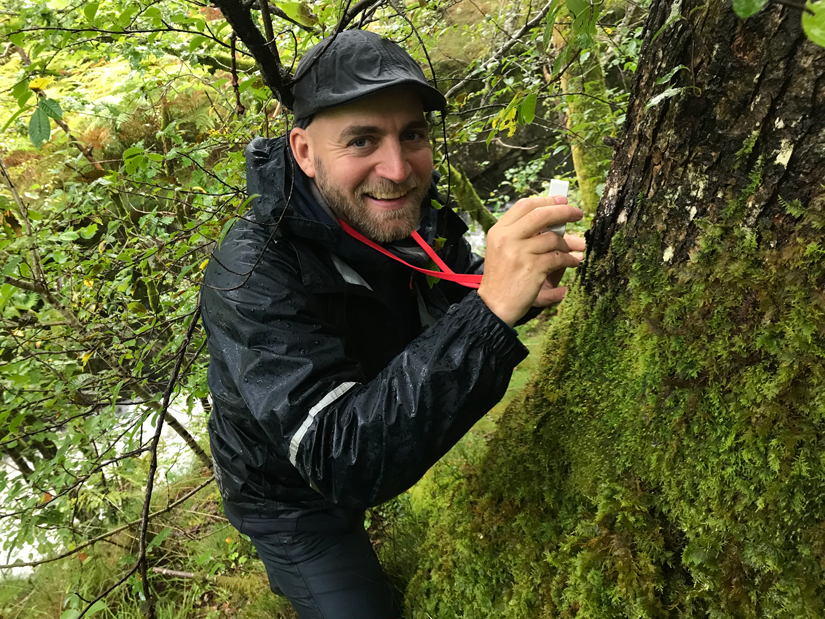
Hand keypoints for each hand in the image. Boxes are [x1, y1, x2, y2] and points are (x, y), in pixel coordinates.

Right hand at [478, 196, 582, 326]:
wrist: (493, 306)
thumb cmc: (502, 279)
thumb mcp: (503, 251)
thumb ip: (522, 235)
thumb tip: (554, 220)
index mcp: (499, 231)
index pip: (524, 206)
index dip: (546, 200)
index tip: (562, 200)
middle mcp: (507, 238)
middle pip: (541, 215)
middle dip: (564, 211)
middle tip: (578, 213)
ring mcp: (519, 252)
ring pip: (553, 238)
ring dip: (567, 244)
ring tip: (573, 250)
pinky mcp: (533, 267)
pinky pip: (558, 257)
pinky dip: (570, 259)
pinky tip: (574, 262)